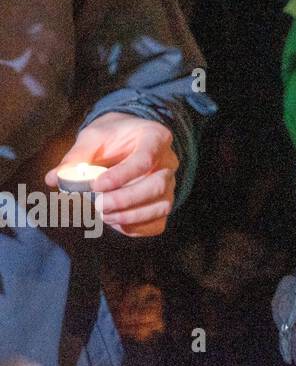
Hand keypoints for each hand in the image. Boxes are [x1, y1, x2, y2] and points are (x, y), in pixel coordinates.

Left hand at [45, 113, 179, 236]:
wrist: (129, 140)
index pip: (145, 159)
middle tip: (97, 206)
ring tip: (103, 216)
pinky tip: (115, 222)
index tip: (95, 186)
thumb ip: (77, 156)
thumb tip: (54, 178)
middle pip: (157, 186)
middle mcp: (168, 162)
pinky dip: (137, 228)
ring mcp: (170, 184)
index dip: (121, 176)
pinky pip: (158, 223)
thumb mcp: (94, 137)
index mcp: (155, 138)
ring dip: (131, 216)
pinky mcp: (163, 202)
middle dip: (126, 200)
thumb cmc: (112, 136)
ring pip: (161, 206)